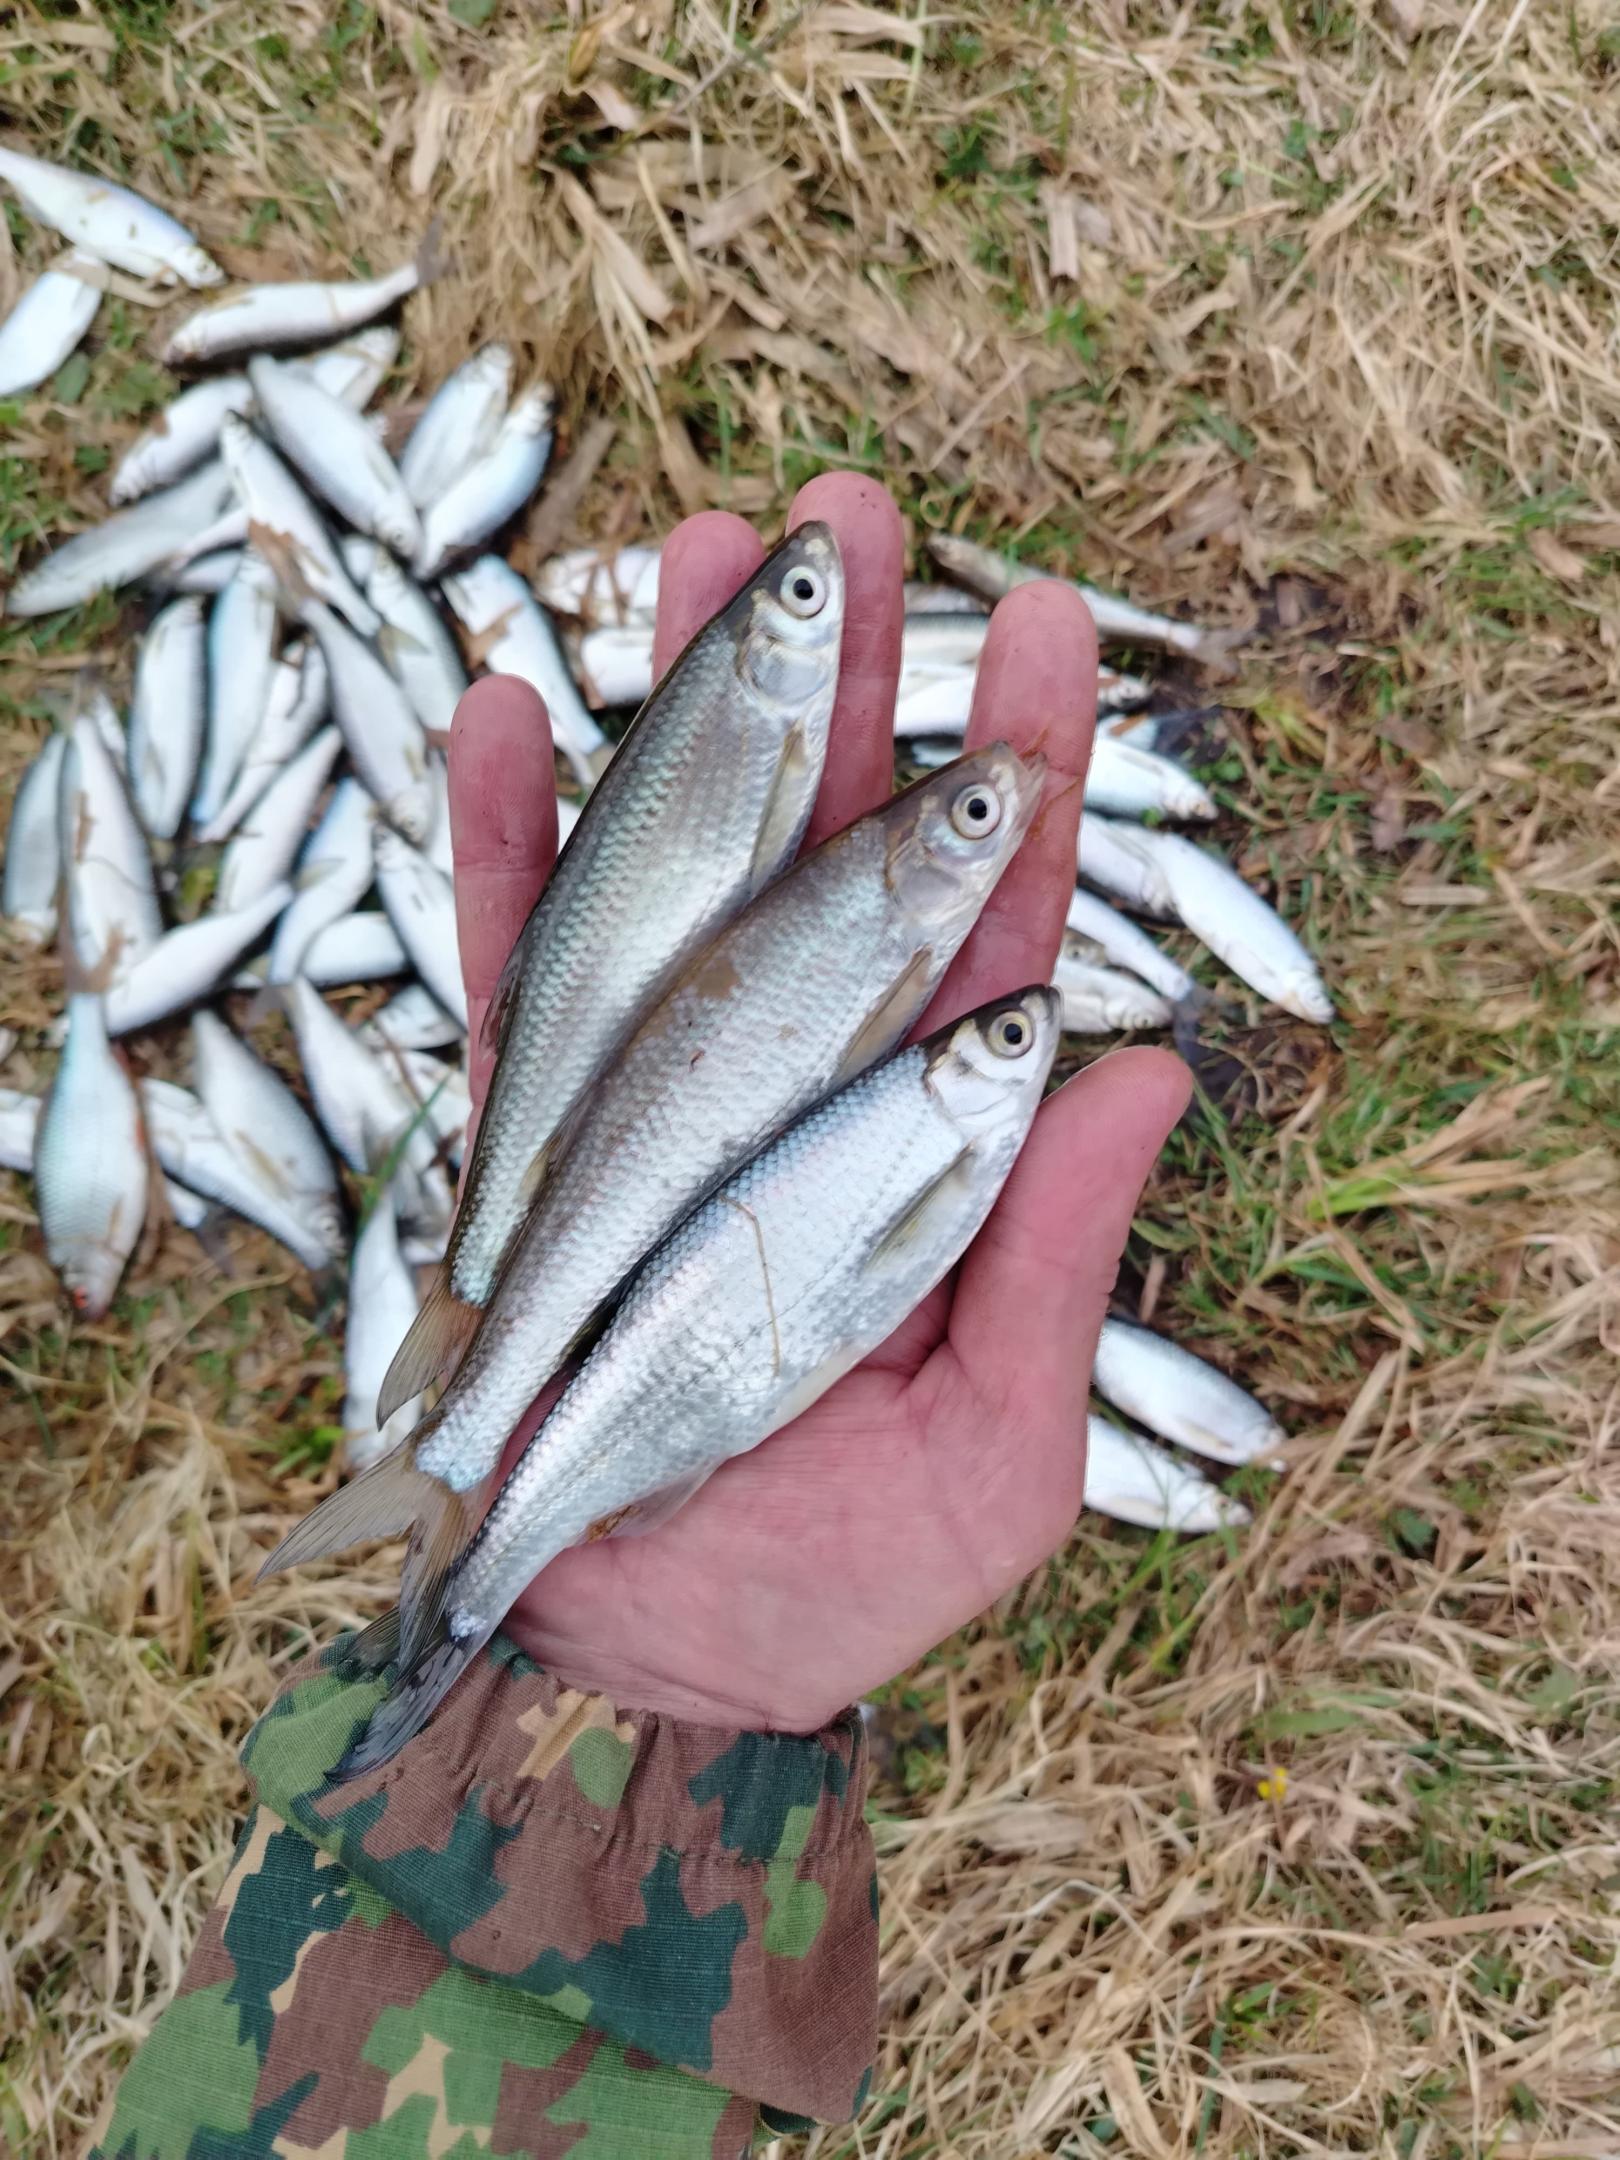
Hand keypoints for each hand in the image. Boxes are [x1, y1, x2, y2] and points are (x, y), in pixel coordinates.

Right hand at [446, 474, 1189, 1731]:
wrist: (645, 1667)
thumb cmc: (837, 1584)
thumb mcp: (993, 1451)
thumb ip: (1055, 1259)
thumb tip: (1149, 1070)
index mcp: (927, 1139)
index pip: (984, 926)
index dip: (1015, 778)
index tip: (1046, 629)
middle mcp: (800, 1082)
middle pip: (831, 847)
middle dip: (852, 682)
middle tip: (856, 510)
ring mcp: (663, 1093)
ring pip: (676, 865)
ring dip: (681, 712)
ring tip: (694, 558)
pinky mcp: (532, 1136)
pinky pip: (512, 971)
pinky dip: (504, 845)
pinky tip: (499, 713)